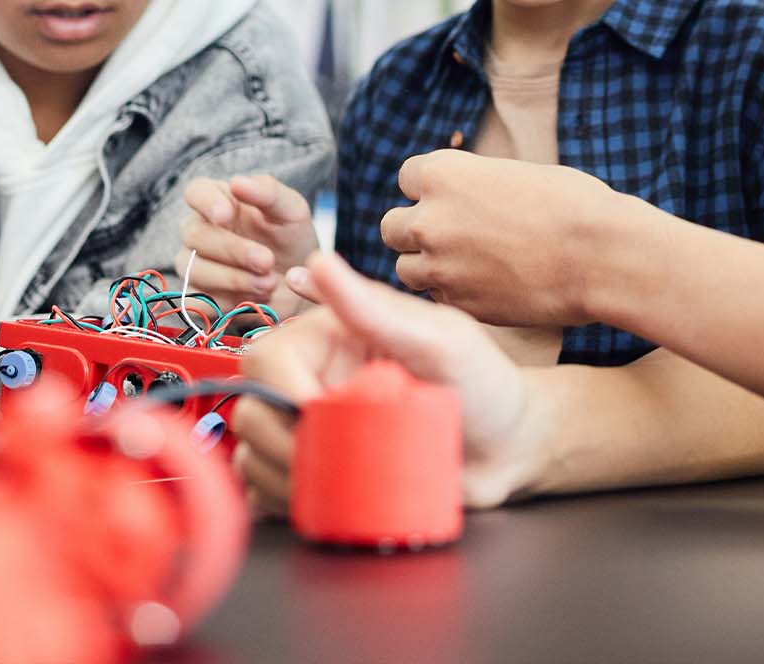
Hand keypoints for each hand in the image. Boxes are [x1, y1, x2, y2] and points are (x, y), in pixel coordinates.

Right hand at [176, 174, 318, 316]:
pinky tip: (254, 298)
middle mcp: (199, 230)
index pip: (196, 192)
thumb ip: (268, 193)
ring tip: (268, 283)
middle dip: (233, 250)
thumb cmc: (291, 238)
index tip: (226, 216)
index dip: (206, 203)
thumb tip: (236, 182)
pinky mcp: (196, 297)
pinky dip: (229, 302)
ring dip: (234, 278)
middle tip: (267, 260)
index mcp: (219, 200)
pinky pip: (198, 301)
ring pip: (194, 269)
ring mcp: (193, 264)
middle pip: (195, 234)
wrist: (299, 285)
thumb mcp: (292, 211)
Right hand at [231, 251, 534, 514]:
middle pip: (253, 408)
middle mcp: (312, 380)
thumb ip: (377, 308)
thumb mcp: (441, 338)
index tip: (318, 415)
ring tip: (340, 483)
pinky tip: (323, 501)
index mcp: (330, 337)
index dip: (282, 390)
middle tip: (334, 460)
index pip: (268, 357)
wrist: (511, 449)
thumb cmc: (484, 382)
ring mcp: (314, 430)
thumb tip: (321, 260)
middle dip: (282, 443)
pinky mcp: (320, 474)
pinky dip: (283, 504)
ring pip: (254, 455)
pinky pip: (270, 494)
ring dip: (284, 479)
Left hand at [380, 150, 638, 325]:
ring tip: (467, 265)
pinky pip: (437, 299)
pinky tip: (487, 287)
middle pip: (392, 227)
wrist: (600, 255)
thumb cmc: (570, 204)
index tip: (452, 198)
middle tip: (451, 235)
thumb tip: (458, 198)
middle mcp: (430, 219)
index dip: (430, 188)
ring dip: (428, 266)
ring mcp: (440, 267)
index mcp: (443, 174)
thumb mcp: (511, 174)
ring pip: (406, 269)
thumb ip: (472, 187)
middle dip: (416, 230)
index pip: (406, 178)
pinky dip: (454, 294)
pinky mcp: (458, 305)